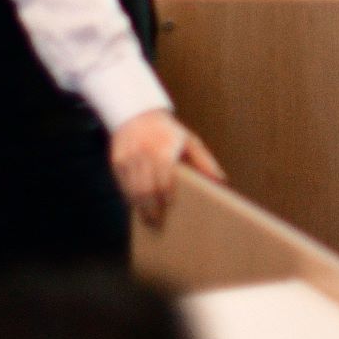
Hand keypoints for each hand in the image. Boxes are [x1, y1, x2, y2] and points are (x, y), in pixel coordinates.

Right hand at [110, 110, 221, 229]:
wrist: (138, 114)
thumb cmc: (169, 133)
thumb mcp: (190, 141)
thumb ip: (204, 161)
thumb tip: (221, 181)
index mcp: (164, 149)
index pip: (164, 178)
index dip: (166, 195)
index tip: (170, 207)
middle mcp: (144, 153)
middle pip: (146, 188)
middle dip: (152, 208)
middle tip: (158, 224)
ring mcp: (128, 157)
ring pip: (132, 189)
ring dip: (140, 207)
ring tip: (148, 220)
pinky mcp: (116, 161)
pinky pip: (122, 184)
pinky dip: (129, 197)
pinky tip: (137, 206)